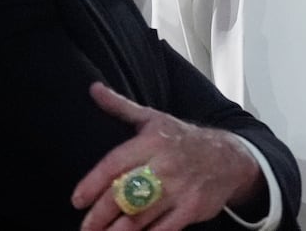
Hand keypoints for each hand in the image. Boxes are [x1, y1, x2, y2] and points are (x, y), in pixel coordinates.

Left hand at [73, 82, 263, 230]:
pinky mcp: (191, 209)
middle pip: (124, 195)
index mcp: (152, 141)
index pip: (115, 164)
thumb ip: (121, 107)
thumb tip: (94, 89)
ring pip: (140, 217)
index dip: (93, 183)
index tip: (77, 200)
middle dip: (99, 215)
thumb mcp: (154, 118)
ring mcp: (179, 189)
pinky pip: (162, 230)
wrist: (228, 157)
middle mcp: (165, 165)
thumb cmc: (183, 139)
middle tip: (85, 227)